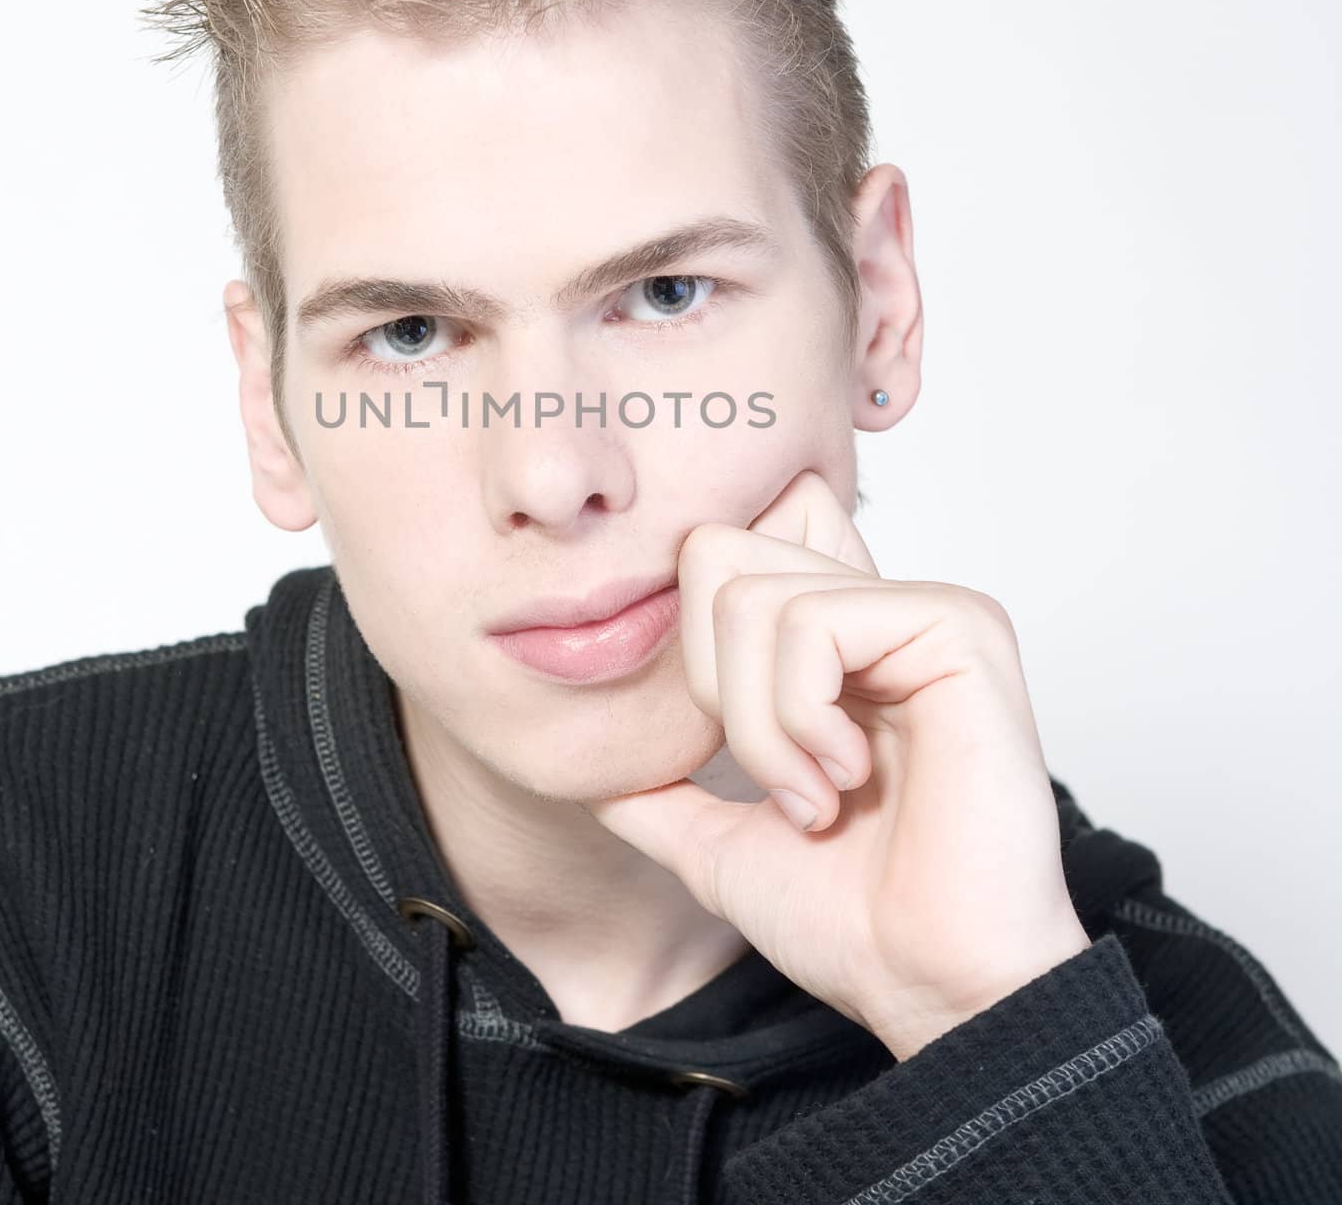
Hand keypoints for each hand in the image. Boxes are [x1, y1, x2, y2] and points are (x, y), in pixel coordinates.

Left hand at [581, 469, 1090, 1060]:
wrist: (928, 989)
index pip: (713, 554)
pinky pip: (812, 621)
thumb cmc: (851, 923)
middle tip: (776, 778)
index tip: (724, 751)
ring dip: (760, 725)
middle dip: (711, 686)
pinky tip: (851, 778)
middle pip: (714, 554)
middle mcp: (873, 607)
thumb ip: (658, 790)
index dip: (688, 649)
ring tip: (817, 797)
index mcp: (828, 644)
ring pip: (749, 596)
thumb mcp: (718, 843)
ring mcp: (919, 607)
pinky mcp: (956, 623)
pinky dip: (801, 716)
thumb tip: (587, 765)